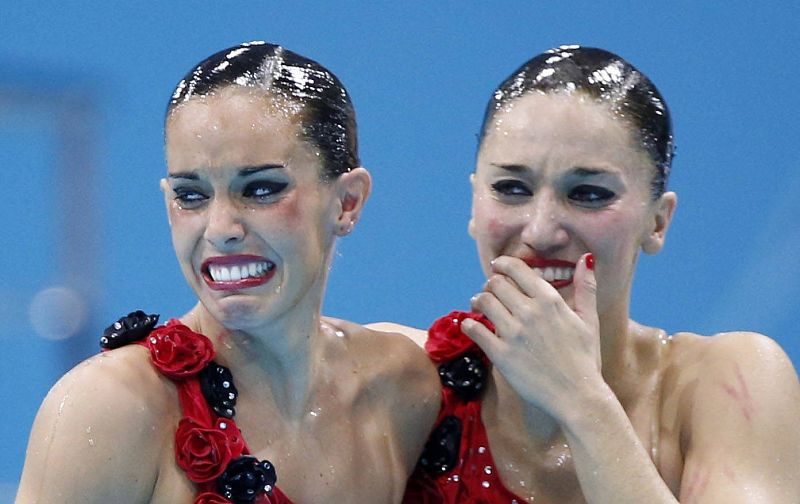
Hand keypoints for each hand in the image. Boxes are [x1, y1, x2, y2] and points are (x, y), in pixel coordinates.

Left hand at [462, 254, 601, 418]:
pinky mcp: (501, 355)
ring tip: (477, 305)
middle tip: (488, 291)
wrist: (577, 397)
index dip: (503, 264)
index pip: (517, 269)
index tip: (497, 266)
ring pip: (483, 302)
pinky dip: (468, 324)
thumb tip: (585, 260)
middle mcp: (530, 312)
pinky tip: (470, 325)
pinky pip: (475, 330)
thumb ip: (586, 288)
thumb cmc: (586, 359)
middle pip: (496, 283)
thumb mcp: (589, 320)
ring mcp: (514, 333)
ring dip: (477, 300)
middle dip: (490, 284)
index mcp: (550, 301)